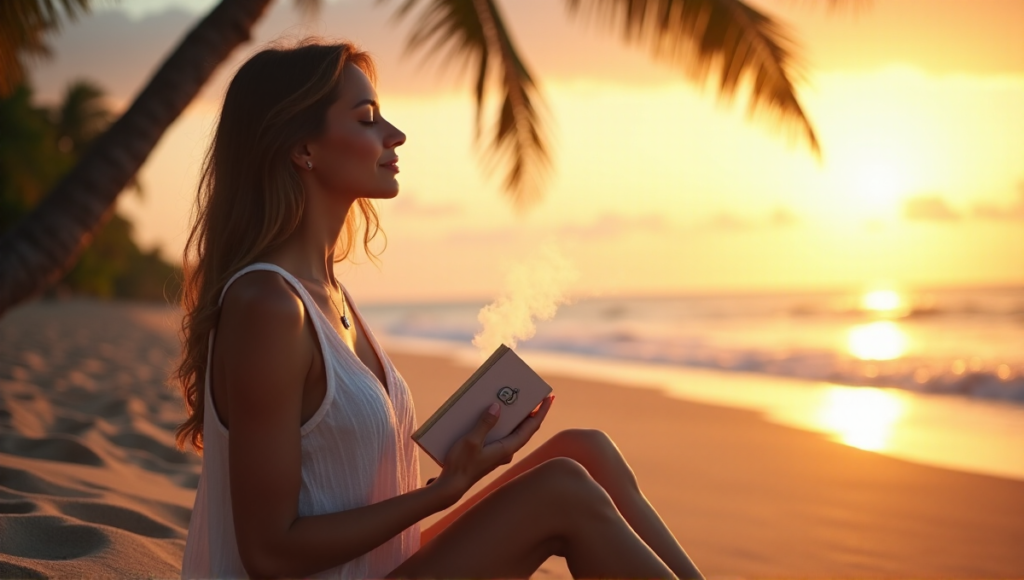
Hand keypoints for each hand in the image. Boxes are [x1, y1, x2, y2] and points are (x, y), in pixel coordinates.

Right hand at [433, 395, 553, 500]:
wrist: (452, 485)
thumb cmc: (461, 465)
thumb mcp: (471, 441)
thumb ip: (485, 423)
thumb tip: (497, 407)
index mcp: (507, 448)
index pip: (531, 427)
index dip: (541, 412)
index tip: (549, 398)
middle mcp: (507, 451)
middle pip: (526, 429)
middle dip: (533, 412)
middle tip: (539, 396)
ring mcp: (500, 453)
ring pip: (515, 432)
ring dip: (519, 418)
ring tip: (520, 402)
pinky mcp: (491, 453)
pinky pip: (504, 435)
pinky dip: (506, 424)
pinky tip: (498, 416)